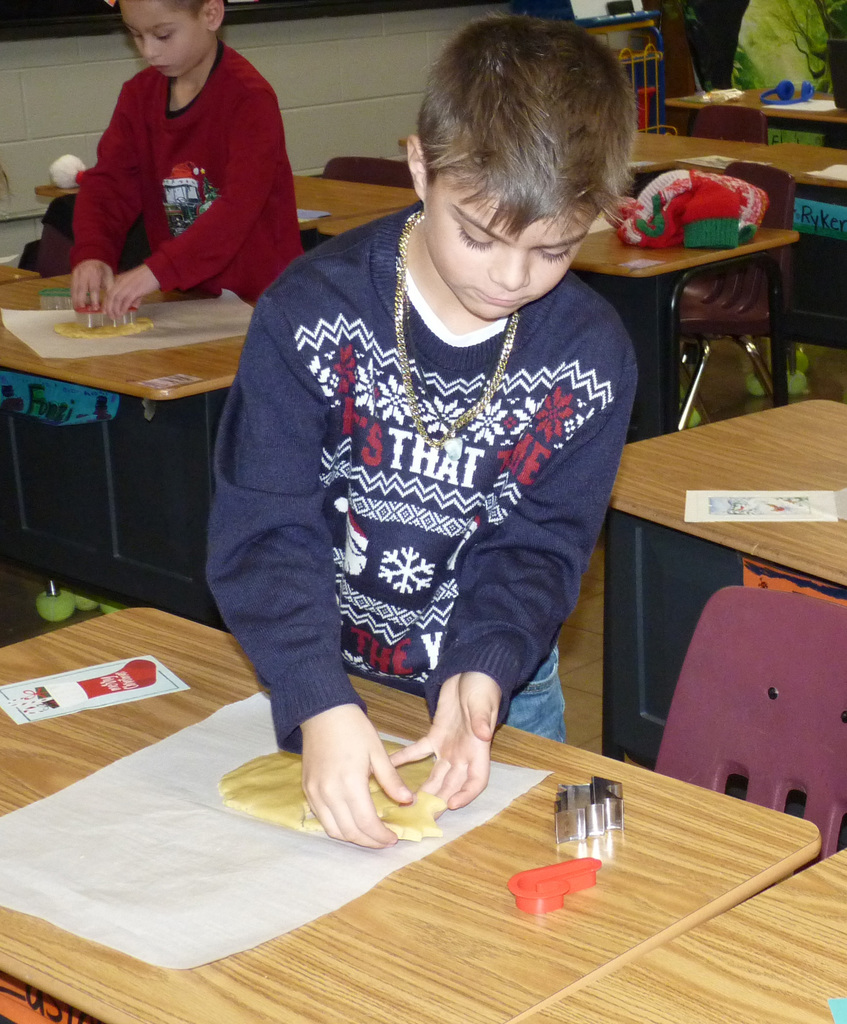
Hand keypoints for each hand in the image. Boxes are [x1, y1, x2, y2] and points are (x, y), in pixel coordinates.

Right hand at [71, 260, 112, 310]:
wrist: (93, 258)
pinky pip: (72, 286)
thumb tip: (108, 304)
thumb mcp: (109, 278)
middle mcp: (85, 272)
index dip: (94, 299)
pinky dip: (73, 294)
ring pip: (75, 287)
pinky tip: (74, 301)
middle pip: (82, 288)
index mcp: (96, 273)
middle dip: (82, 300)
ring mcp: (77, 273)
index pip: (94, 288)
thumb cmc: (103, 271)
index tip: (96, 308)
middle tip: (83, 309)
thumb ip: (109, 290)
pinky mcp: (73, 274)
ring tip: (78, 308)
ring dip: (75, 298)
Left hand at [102, 263, 158, 318]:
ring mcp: (127, 286)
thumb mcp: (136, 286)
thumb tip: (133, 307)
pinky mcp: (134, 290)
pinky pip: (126, 301)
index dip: (106, 303)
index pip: (109, 292)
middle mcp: (121, 282)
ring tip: (116, 317)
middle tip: (110, 316)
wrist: (155, 271)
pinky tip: (123, 313)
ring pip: (116, 299)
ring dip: (115, 309)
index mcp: (120, 280)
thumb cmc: (148, 277)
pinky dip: (123, 308)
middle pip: (110, 296)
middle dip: (109, 308)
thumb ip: (134, 296)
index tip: (105, 311)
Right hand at [300, 704, 412, 848]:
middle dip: (369, 842)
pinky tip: (352, 822)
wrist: (323, 712)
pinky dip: (337, 827)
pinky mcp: (308, 790)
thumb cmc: (354, 728)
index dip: (381, 836)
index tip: (393, 838)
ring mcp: (315, 793)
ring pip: (333, 830)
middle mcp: (329, 793)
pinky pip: (322, 818)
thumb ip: (391, 780)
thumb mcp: (378, 751)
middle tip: (384, 841)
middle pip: (350, 832)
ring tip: (370, 835)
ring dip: (353, 838)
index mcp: (350, 782)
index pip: (366, 822)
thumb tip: (408, 801)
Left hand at [391, 671, 499, 810]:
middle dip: (438, 801)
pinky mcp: (436, 735)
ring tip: (404, 804)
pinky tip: (388, 765)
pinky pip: (419, 751)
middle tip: (420, 816)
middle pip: (452, 784)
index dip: (466, 795)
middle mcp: (465, 754)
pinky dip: (405, 758)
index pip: (477, 780)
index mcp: (479, 749)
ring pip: (435, 775)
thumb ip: (482, 718)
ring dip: (423, 789)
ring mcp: (449, 747)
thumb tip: (483, 734)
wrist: (471, 672)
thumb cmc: (482, 687)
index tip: (451, 805)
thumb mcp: (483, 702)